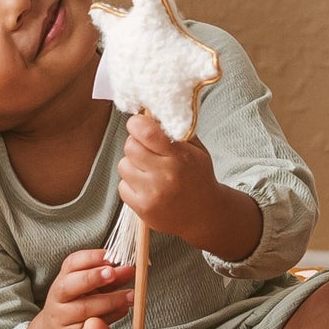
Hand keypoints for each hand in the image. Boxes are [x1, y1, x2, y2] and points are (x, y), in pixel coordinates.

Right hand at [16, 247, 133, 328]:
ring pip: (85, 308)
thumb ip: (109, 277)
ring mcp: (63, 318)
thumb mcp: (89, 287)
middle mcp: (58, 298)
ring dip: (110, 300)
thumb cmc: (77, 303)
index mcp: (62, 279)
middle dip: (93, 277)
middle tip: (113, 273)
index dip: (91, 258)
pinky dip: (110, 317)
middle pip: (70, 285)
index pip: (71, 263)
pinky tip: (123, 310)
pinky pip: (92, 326)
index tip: (111, 256)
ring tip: (131, 295)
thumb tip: (131, 269)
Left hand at [118, 112, 262, 261]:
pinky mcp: (142, 208)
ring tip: (148, 171)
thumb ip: (176, 131)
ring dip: (132, 165)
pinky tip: (146, 187)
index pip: (147, 133)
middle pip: (130, 147)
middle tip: (146, 150)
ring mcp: (152, 193)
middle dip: (135, 144)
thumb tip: (152, 113)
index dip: (136, 124)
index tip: (137, 124)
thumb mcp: (197, 151)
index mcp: (180, 157)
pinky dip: (131, 184)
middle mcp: (165, 175)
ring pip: (124, 166)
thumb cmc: (199, 178)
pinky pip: (122, 186)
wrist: (205, 215)